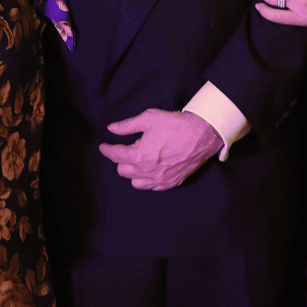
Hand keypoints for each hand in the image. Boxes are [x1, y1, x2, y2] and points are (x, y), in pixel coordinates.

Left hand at [99, 109, 223, 190]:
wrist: (202, 134)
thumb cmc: (176, 125)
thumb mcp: (148, 119)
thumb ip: (127, 126)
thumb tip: (112, 128)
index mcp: (140, 156)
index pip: (116, 155)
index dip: (107, 149)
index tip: (103, 146)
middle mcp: (148, 172)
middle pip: (123, 171)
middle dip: (120, 159)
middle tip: (125, 149)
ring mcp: (160, 180)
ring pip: (135, 182)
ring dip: (132, 171)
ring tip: (137, 160)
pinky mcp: (171, 182)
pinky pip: (151, 187)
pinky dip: (146, 180)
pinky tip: (148, 170)